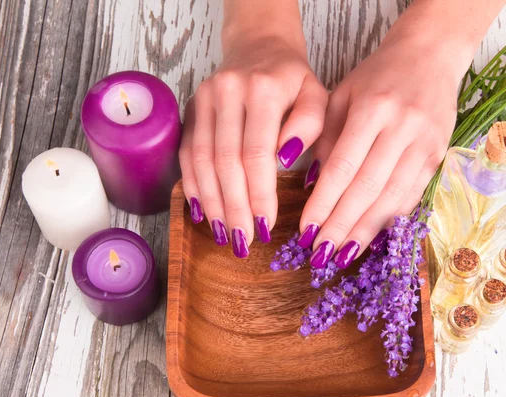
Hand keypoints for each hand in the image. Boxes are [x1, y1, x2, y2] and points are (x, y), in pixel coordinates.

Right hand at [180, 34, 327, 257]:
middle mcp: (226, 92)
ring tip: (223, 233)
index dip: (259, 194)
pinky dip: (193, 185)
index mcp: (262, 89)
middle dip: (234, 206)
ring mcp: (203, 99)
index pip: (256, 153)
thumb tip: (285, 161)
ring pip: (202, 161)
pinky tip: (202, 211)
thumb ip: (309, 125)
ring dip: (212, 202)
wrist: (260, 45)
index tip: (266, 225)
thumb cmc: (294, 79)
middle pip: (225, 162)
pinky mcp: (191, 109)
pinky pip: (187, 153)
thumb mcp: (317, 94)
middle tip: (242, 241)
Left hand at [299, 27, 464, 269]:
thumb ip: (326, 139)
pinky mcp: (439, 156)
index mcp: (373, 108)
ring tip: (343, 255)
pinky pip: (412, 195)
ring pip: (393, 197)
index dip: (324, 203)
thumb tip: (312, 187)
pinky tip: (372, 236)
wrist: (429, 56)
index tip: (305, 230)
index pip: (343, 167)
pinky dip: (390, 219)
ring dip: (366, 230)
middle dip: (342, 225)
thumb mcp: (341, 96)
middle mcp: (403, 128)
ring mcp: (426, 143)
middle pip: (368, 188)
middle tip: (321, 253)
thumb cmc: (376, 77)